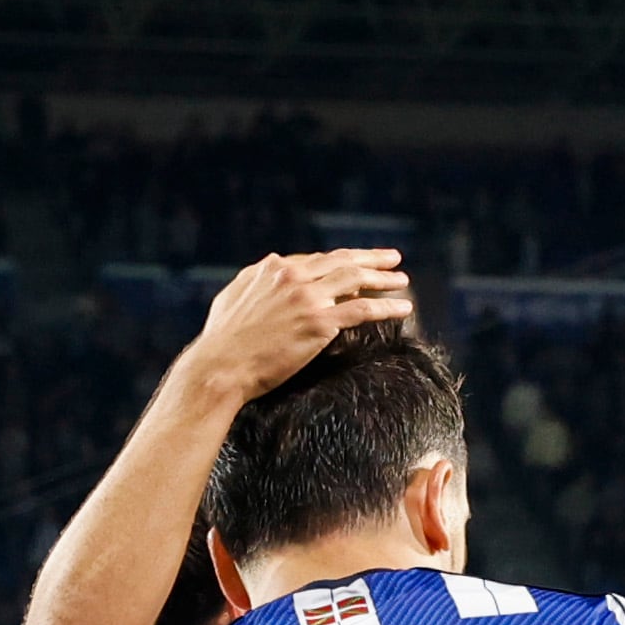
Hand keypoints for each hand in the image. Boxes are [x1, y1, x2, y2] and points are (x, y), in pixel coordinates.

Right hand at [183, 250, 416, 400]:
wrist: (221, 366)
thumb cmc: (222, 341)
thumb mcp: (235, 298)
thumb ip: (256, 285)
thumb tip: (265, 278)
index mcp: (272, 267)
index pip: (316, 260)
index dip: (340, 263)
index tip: (356, 266)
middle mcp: (292, 275)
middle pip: (341, 261)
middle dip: (370, 258)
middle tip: (392, 258)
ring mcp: (308, 297)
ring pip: (356, 279)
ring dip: (384, 278)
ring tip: (403, 280)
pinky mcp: (320, 322)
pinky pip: (363, 310)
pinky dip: (387, 306)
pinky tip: (403, 308)